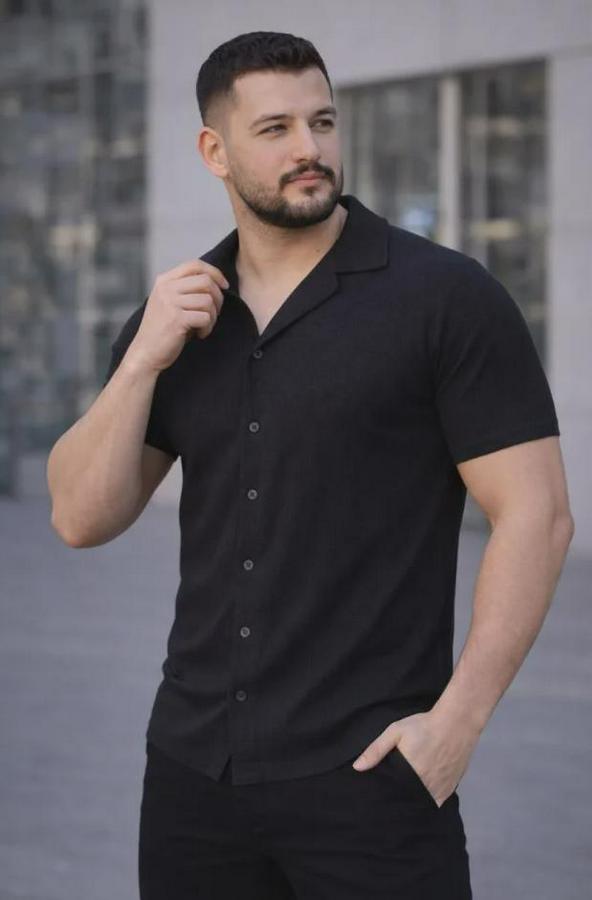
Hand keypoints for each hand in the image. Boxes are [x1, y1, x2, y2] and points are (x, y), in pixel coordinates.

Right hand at [127, 259, 229, 373]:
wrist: (145, 353)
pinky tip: (199, 335)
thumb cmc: (163, 330)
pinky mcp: (176, 319)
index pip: (194, 264)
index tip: (224, 286)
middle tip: (213, 314)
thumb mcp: (170, 302)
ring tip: (202, 327)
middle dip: (218, 298)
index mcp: (164, 281)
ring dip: (212, 317)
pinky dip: (207, 328)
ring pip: (208, 300)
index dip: (215, 273)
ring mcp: (170, 302)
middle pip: (206, 281)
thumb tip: (217, 283)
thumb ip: (187, 290)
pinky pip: (205, 317)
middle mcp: (166, 288)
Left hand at [351, 710, 479, 807]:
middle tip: (392, 795)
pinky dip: (429, 800)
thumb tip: (357, 767)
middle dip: (400, 800)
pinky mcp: (451, 788)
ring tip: (405, 796)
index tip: (379, 798)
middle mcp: (426, 787)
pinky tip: (422, 794)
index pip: (394, 796)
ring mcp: (440, 789)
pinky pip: (437, 801)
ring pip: (423, 803)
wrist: (456, 722)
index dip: (386, 797)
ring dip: (415, 801)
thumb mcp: (395, 732)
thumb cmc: (423, 726)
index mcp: (410, 775)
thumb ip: (376, 750)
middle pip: (408, 801)